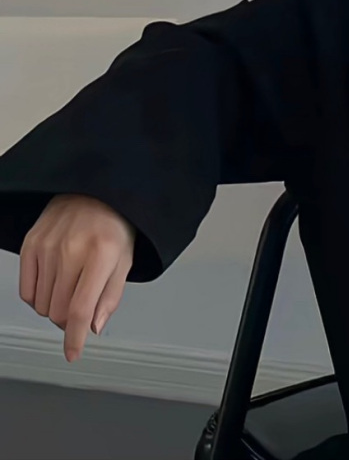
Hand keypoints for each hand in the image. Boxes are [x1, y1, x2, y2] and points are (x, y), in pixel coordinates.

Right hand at [19, 194, 135, 361]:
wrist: (94, 191)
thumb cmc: (114, 225)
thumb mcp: (125, 259)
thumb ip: (111, 296)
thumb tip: (94, 327)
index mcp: (101, 253)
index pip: (82, 308)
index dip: (76, 338)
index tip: (73, 353)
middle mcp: (72, 249)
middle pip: (59, 312)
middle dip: (71, 319)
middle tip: (81, 305)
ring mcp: (48, 246)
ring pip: (42, 306)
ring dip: (55, 308)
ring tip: (71, 286)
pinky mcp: (31, 244)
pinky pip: (26, 291)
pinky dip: (38, 297)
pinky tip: (53, 283)